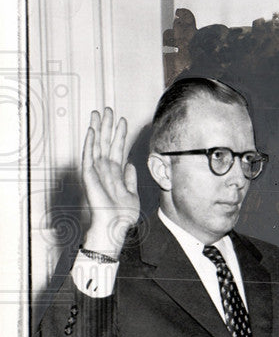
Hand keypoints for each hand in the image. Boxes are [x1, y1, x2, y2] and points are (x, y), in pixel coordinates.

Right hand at [81, 107, 139, 255]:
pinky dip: (90, 143)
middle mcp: (105, 169)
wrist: (115, 227)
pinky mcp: (90, 176)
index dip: (119, 134)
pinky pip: (89, 156)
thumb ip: (130, 179)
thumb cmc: (122, 215)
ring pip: (97, 145)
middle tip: (108, 109)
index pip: (117, 149)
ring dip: (98, 128)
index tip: (122, 120)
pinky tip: (92, 130)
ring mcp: (96, 171)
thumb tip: (129, 165)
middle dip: (107, 126)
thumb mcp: (132, 194)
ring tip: (99, 113)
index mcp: (115, 173)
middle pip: (106, 143)